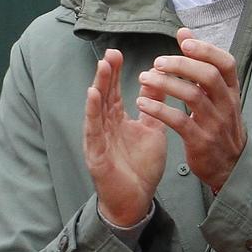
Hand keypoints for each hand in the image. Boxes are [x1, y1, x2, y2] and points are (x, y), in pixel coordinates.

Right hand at [82, 48, 165, 227]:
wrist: (136, 199)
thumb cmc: (140, 166)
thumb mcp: (152, 132)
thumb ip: (153, 110)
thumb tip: (159, 85)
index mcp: (118, 121)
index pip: (115, 92)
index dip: (116, 73)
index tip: (118, 52)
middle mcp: (105, 126)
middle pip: (104, 96)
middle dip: (106, 74)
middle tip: (110, 53)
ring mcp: (98, 140)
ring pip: (96, 110)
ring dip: (99, 87)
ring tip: (102, 68)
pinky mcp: (96, 154)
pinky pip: (93, 131)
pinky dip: (92, 113)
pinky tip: (92, 96)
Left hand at [137, 30, 245, 193]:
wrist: (230, 165)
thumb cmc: (219, 124)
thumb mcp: (217, 95)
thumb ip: (200, 63)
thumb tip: (184, 32)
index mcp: (231, 91)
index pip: (226, 63)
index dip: (206, 49)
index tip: (183, 42)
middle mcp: (226, 105)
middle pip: (208, 76)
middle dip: (181, 65)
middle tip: (157, 62)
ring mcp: (215, 123)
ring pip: (192, 96)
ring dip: (165, 84)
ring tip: (144, 78)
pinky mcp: (200, 140)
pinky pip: (179, 121)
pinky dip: (159, 109)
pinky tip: (143, 102)